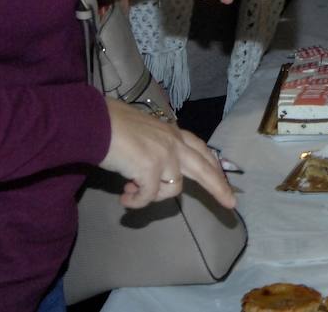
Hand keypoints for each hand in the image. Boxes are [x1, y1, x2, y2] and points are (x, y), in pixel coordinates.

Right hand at [100, 97, 235, 210]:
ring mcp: (165, 156)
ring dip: (151, 195)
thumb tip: (147, 173)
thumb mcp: (142, 133)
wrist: (95, 123)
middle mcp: (174, 142)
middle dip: (219, 187)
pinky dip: (136, 201)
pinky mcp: (152, 170)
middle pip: (205, 168)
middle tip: (231, 204)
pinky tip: (124, 197)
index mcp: (172, 132)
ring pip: (173, 189)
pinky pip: (149, 197)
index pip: (201, 149)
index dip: (213, 164)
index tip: (222, 176)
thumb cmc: (111, 124)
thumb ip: (152, 149)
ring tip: (130, 191)